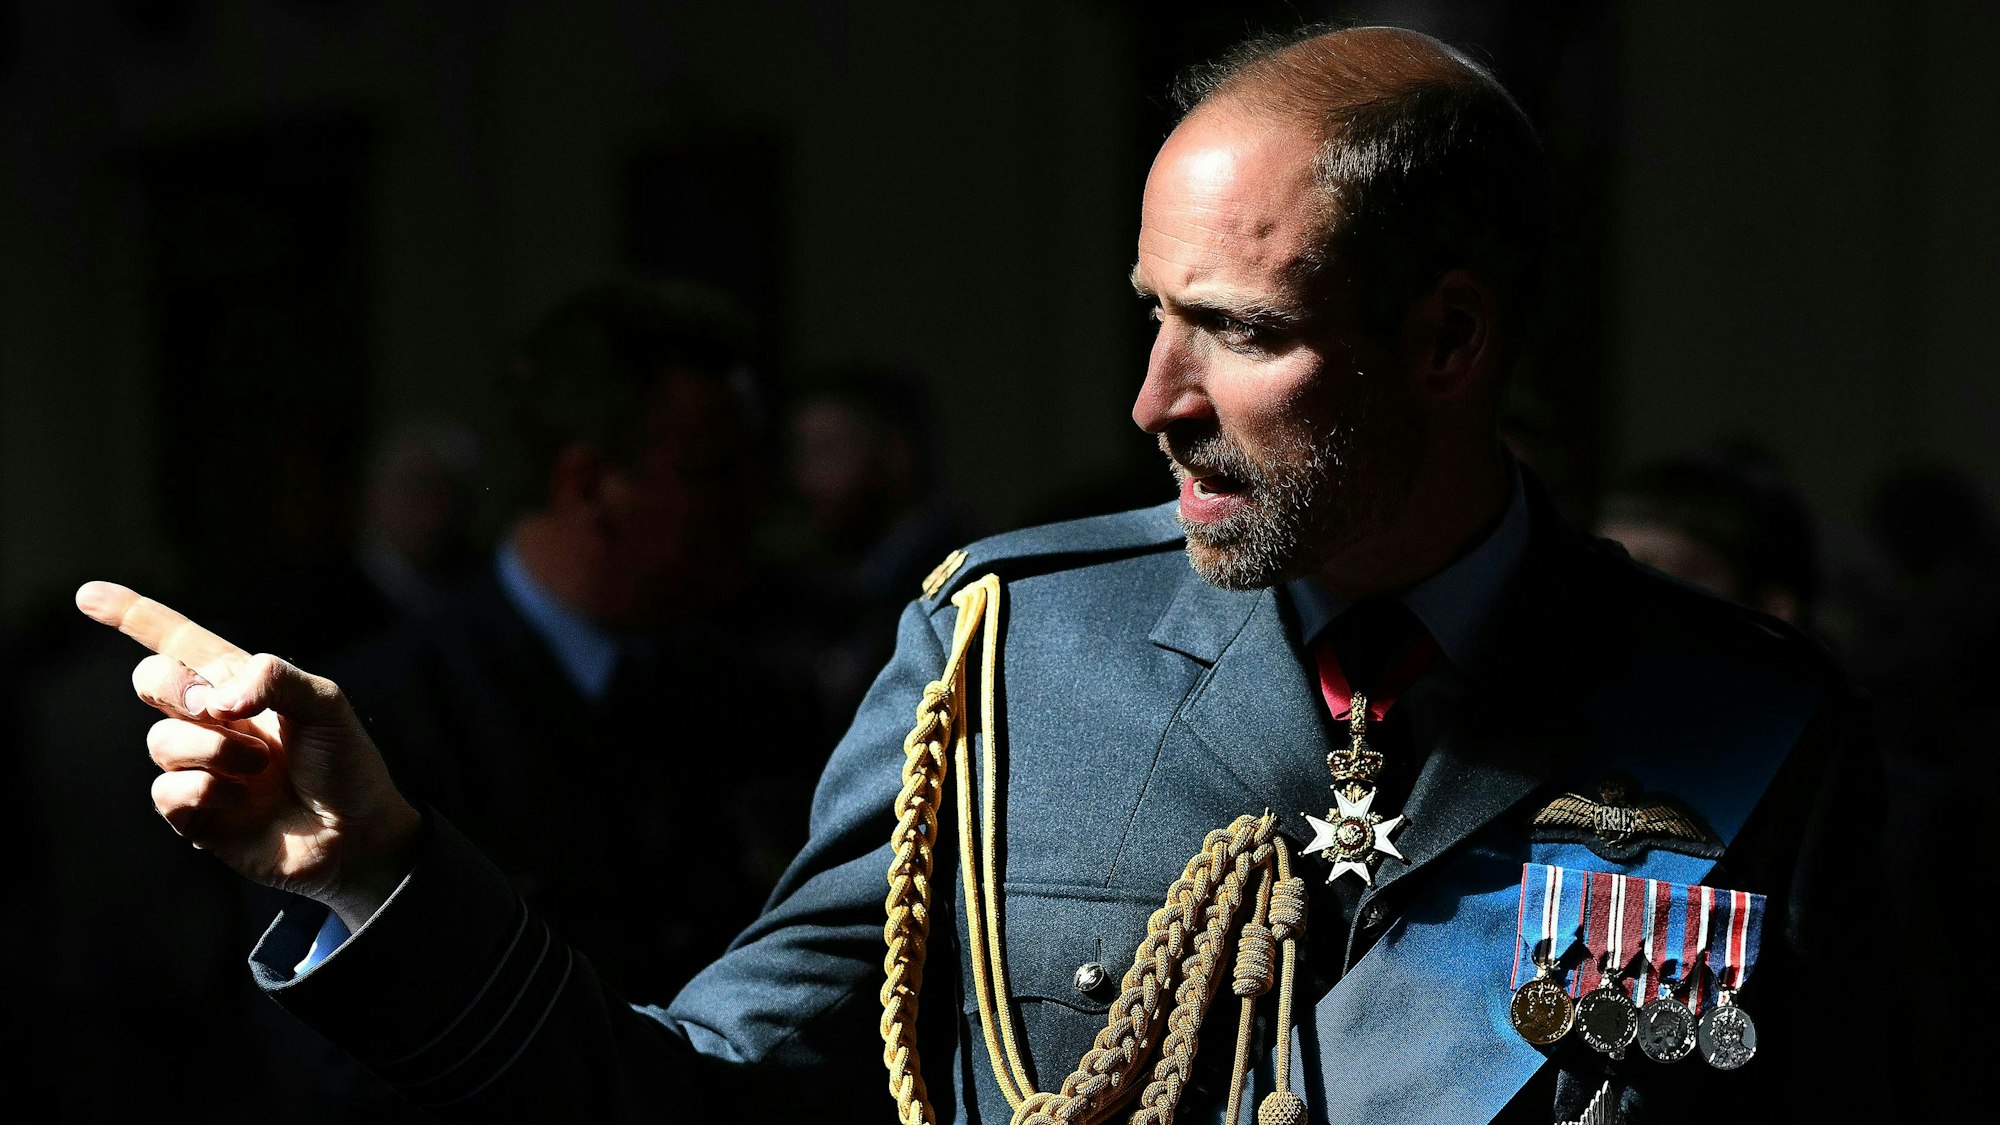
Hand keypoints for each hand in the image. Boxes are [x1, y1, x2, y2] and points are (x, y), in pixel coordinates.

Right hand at [76, 581, 421, 928]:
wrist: (357, 835)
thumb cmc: (345, 765)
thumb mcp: (325, 704)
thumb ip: (274, 678)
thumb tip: (214, 699)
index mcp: (242, 684)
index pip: (178, 641)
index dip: (132, 615)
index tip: (87, 595)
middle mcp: (213, 721)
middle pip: (151, 680)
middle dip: (173, 687)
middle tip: (217, 708)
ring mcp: (200, 766)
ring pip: (161, 740)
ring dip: (215, 750)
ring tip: (262, 767)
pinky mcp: (193, 814)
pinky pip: (167, 790)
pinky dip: (208, 791)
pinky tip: (246, 803)